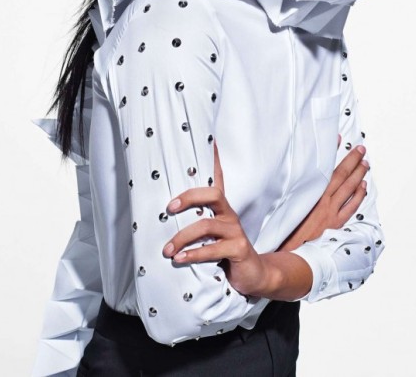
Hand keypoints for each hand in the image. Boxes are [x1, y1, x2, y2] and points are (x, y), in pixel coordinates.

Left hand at [162, 142, 265, 296]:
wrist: (252, 274)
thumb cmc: (225, 251)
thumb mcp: (209, 235)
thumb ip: (192, 223)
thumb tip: (162, 215)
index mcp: (220, 208)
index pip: (217, 178)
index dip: (213, 158)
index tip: (209, 140)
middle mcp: (229, 215)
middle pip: (213, 194)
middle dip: (189, 197)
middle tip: (168, 208)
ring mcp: (235, 231)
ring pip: (207, 225)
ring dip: (182, 237)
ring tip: (167, 250)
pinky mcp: (239, 249)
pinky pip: (213, 249)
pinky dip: (193, 254)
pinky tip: (179, 260)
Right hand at [278, 135, 369, 250]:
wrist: (291, 256)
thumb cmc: (285, 232)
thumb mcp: (286, 207)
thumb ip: (293, 191)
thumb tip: (296, 175)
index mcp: (312, 196)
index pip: (328, 169)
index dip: (335, 154)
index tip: (341, 140)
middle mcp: (324, 202)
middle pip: (342, 176)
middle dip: (353, 161)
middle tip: (361, 149)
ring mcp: (332, 213)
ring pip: (350, 190)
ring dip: (359, 175)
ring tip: (366, 163)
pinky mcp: (336, 224)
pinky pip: (351, 207)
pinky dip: (359, 195)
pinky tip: (363, 186)